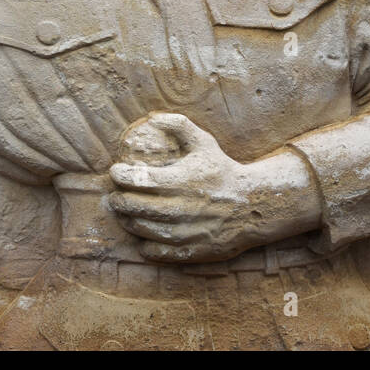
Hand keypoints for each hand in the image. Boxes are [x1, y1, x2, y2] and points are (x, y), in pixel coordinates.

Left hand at [108, 112, 322, 262]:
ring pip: (141, 229)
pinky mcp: (190, 251)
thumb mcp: (204, 142)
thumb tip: (152, 117)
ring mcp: (185, 232)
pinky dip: (144, 244)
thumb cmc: (223, 171)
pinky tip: (143, 233)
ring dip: (127, 220)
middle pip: (134, 206)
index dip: (121, 175)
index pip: (139, 180)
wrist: (253, 205)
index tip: (116, 172)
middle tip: (115, 195)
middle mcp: (181, 208)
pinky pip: (156, 252)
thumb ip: (178, 126)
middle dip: (118, 199)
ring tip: (125, 212)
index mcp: (182, 180)